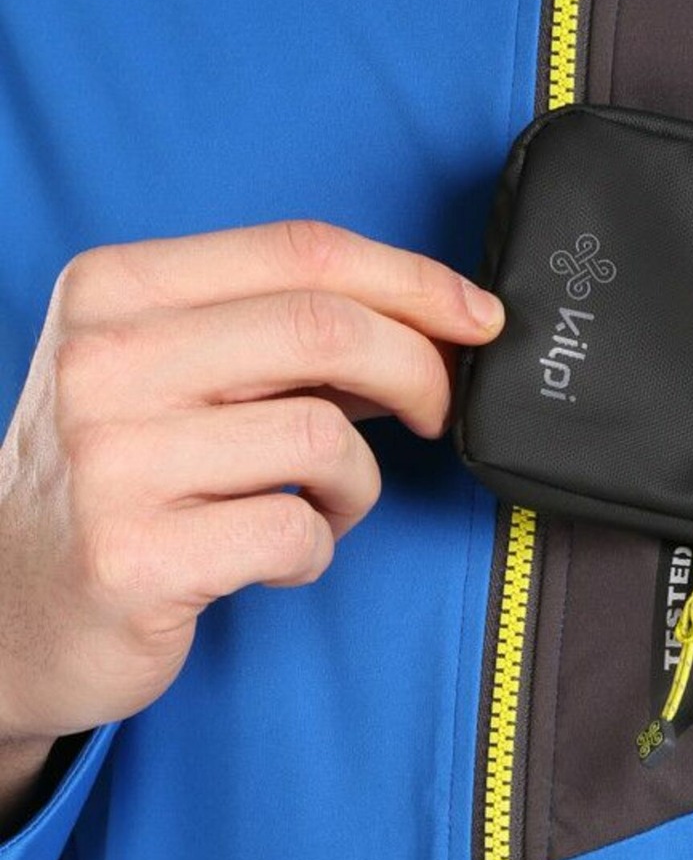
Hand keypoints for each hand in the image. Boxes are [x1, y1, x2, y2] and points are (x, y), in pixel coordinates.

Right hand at [0, 221, 503, 820]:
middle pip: (323, 329)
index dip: (413, 280)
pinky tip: (281, 552)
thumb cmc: (117, 475)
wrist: (5, 608)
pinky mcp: (134, 558)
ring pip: (321, 436)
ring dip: (359, 479)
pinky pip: (296, 531)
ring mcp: (110, 462)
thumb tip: (433, 319)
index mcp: (113, 288)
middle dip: (418, 368)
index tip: (477, 317)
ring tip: (327, 500)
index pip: (300, 251)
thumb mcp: (168, 369)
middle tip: (439, 409)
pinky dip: (318, 546)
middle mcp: (102, 362)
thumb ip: (278, 333)